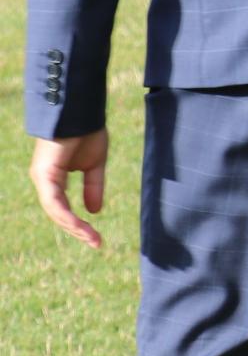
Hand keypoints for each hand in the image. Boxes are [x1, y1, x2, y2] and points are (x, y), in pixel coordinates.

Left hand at [29, 130, 107, 248]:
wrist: (81, 112)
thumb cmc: (87, 132)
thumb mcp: (95, 165)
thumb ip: (93, 186)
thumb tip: (94, 211)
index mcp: (54, 179)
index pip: (63, 209)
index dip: (79, 224)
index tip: (96, 238)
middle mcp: (45, 181)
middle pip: (58, 214)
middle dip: (78, 230)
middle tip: (96, 243)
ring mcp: (43, 179)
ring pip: (55, 212)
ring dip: (74, 227)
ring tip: (92, 239)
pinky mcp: (45, 175)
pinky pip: (55, 202)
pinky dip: (68, 216)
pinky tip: (81, 225)